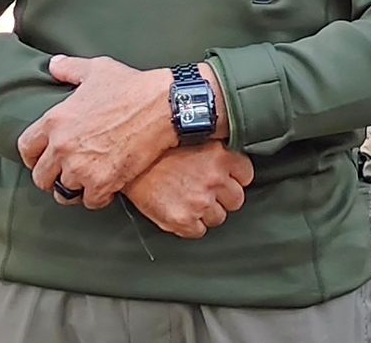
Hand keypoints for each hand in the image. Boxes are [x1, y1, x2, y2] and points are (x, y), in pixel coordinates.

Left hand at [17, 55, 177, 211]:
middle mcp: (62, 147)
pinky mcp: (104, 182)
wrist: (163, 107)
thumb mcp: (96, 70)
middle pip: (41, 177)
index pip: (26, 149)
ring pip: (64, 192)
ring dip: (75, 188)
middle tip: (66, 173)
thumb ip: (69, 69)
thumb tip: (54, 64)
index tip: (43, 158)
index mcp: (55, 121)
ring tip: (86, 182)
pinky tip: (106, 186)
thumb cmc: (130, 86)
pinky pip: (91, 201)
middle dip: (52, 177)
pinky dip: (98, 197)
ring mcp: (81, 167)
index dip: (33, 156)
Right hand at [123, 143, 253, 238]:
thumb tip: (228, 156)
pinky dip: (190, 225)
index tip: (222, 176)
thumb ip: (214, 148)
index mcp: (220, 154)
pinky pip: (199, 231)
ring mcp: (201, 201)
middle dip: (222, 197)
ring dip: (206, 212)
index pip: (245, 174)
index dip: (233, 177)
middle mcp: (214, 178)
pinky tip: (178, 209)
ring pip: (218, 217)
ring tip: (187, 198)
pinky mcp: (184, 220)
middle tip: (204, 189)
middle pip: (236, 199)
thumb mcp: (189, 138)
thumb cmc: (154, 150)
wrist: (125, 164)